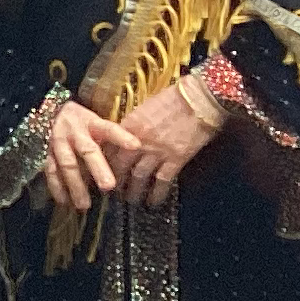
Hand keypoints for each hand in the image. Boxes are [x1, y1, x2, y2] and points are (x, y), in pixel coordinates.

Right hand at [44, 99, 143, 212]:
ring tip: (84, 205)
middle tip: (109, 186)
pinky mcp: (45, 153)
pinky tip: (64, 201)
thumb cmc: (79, 121)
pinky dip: (57, 187)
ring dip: (76, 185)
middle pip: (87, 150)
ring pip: (68, 165)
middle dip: (98, 169)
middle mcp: (75, 133)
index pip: (109, 129)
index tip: (136, 146)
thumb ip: (109, 138)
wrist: (46, 110)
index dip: (122, 137)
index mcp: (91, 123)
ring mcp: (59, 143)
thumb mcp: (94, 122)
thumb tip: (136, 153)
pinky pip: (51, 171)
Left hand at [115, 84, 224, 208]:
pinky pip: (162, 181)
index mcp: (129, 125)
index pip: (109, 148)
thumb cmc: (174, 98)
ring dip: (133, 191)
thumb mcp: (145, 108)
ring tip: (131, 200)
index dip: (104, 162)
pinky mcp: (175, 159)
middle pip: (119, 166)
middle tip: (112, 191)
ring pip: (138, 177)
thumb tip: (127, 138)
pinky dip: (156, 193)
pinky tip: (153, 202)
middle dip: (114, 180)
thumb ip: (134, 125)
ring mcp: (157, 151)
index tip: (101, 170)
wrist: (198, 99)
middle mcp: (138, 141)